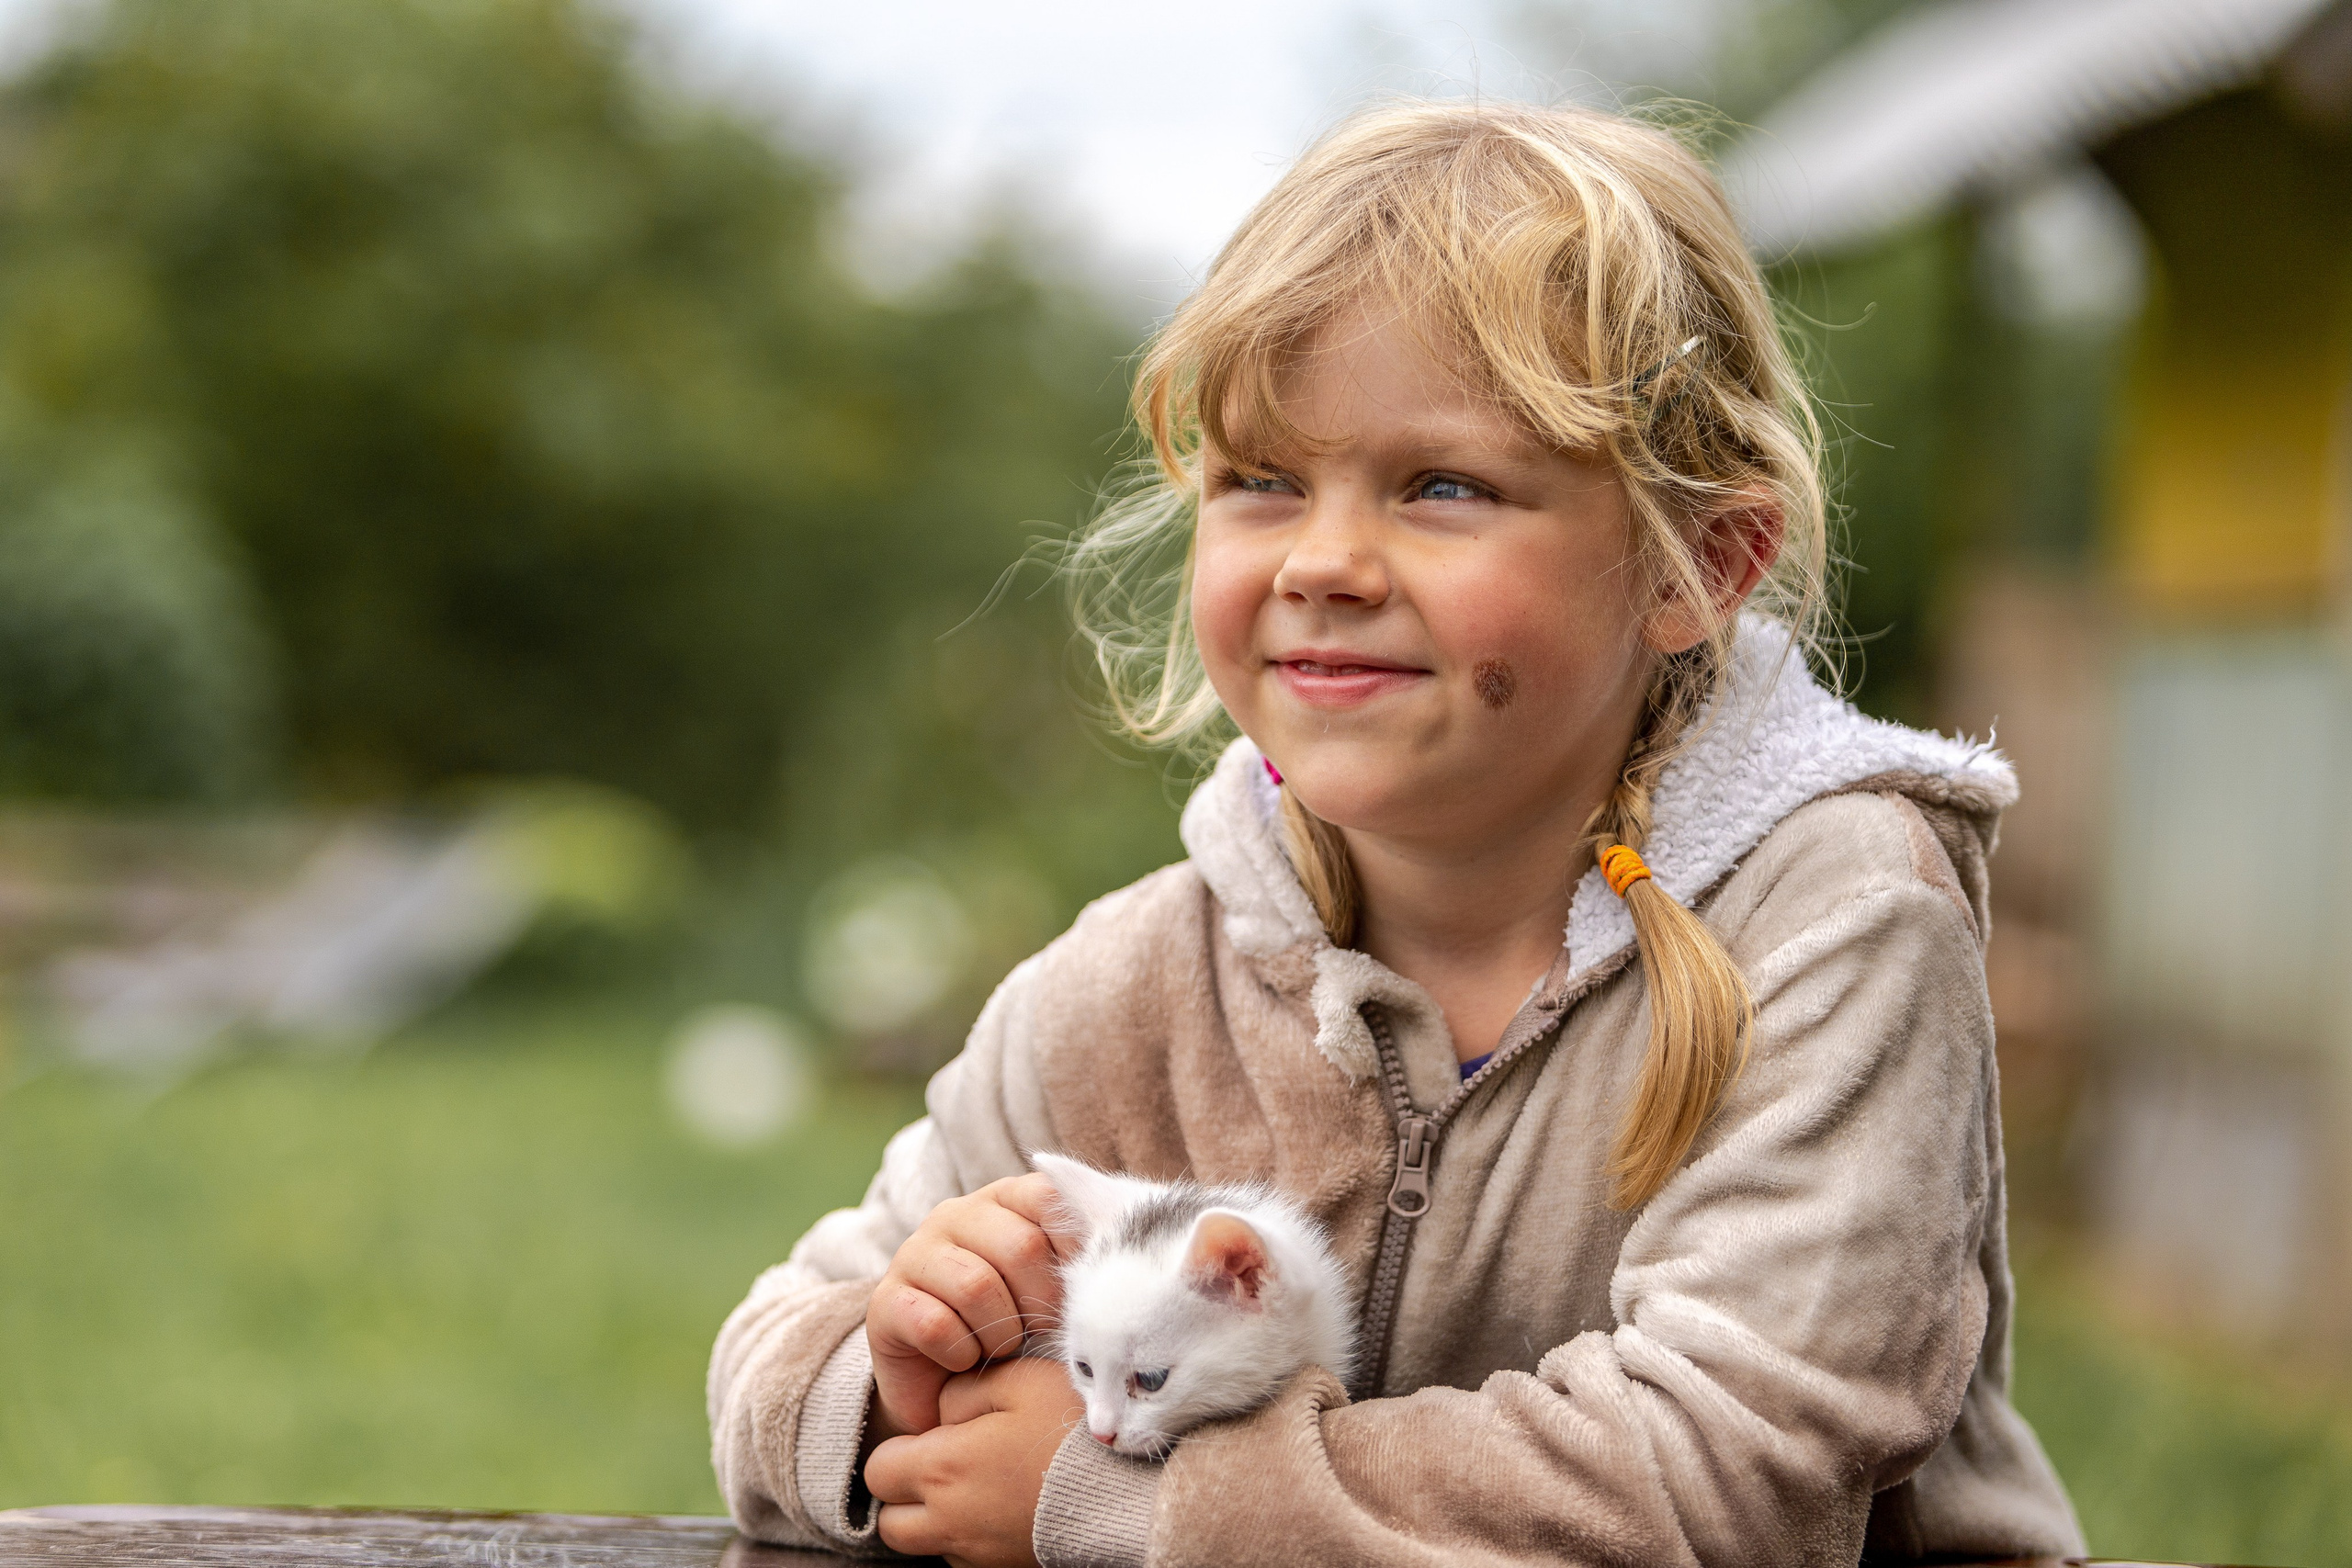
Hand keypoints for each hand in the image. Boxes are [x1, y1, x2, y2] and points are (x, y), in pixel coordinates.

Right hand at [866, 1173, 1063, 1439]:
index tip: (1082, 1292)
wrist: (947, 1391)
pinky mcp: (885, 1300)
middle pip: (1021, 1246)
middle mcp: (957, 1215)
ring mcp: (915, 1253)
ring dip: (1001, 1333)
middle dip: (1040, 1304)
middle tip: (1036, 1331)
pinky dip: (960, 1353)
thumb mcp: (1053, 1292)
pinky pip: (935, 1324)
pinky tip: (963, 1359)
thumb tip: (1121, 1263)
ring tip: (1001, 1348)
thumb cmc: (1015, 1331)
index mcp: (1005, 1201)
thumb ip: (1081, 1263)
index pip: (1049, 1197)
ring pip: (977, 1286)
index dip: (1075, 1249)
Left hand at [867, 1356, 1084, 1567]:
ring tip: (974, 1488)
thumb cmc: (1069, 1429)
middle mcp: (948, 1519)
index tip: (934, 1436)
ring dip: (933, 1521)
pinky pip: (962, 1559)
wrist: (1125, 1489)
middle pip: (889, 1523)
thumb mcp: (1018, 1380)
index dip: (899, 1450)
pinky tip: (1001, 1507)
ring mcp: (975, 1552)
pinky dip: (968, 1538)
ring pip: (924, 1546)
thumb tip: (940, 1413)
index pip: (877, 1470)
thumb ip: (963, 1390)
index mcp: (942, 1467)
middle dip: (904, 1496)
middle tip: (943, 1466)